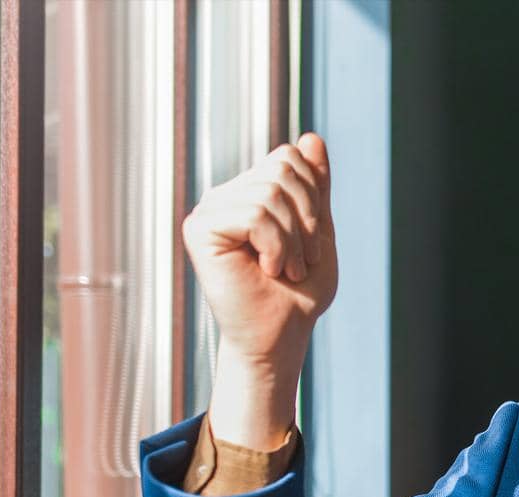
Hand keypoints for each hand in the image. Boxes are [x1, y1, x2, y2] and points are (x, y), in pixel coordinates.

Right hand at [182, 132, 338, 374]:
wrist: (280, 336)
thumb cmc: (299, 294)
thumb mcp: (318, 233)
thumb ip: (316, 187)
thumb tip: (312, 138)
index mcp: (253, 192)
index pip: (291, 157)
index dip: (314, 198)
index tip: (310, 246)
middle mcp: (228, 196)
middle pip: (282, 169)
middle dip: (307, 220)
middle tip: (300, 262)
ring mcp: (211, 210)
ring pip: (270, 193)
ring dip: (293, 241)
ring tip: (286, 271)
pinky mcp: (199, 229)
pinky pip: (253, 214)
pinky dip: (275, 246)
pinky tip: (267, 270)